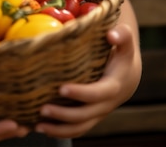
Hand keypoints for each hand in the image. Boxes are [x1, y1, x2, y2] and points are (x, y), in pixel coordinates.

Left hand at [34, 22, 140, 138]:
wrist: (128, 73)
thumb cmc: (121, 52)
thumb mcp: (125, 41)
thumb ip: (122, 35)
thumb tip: (111, 34)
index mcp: (114, 86)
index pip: (98, 94)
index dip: (81, 93)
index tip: (61, 89)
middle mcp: (107, 104)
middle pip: (86, 115)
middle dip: (64, 114)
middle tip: (42, 109)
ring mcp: (98, 113)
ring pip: (80, 128)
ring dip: (59, 129)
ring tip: (37, 125)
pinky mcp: (90, 117)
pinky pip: (76, 129)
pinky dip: (60, 131)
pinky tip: (43, 128)